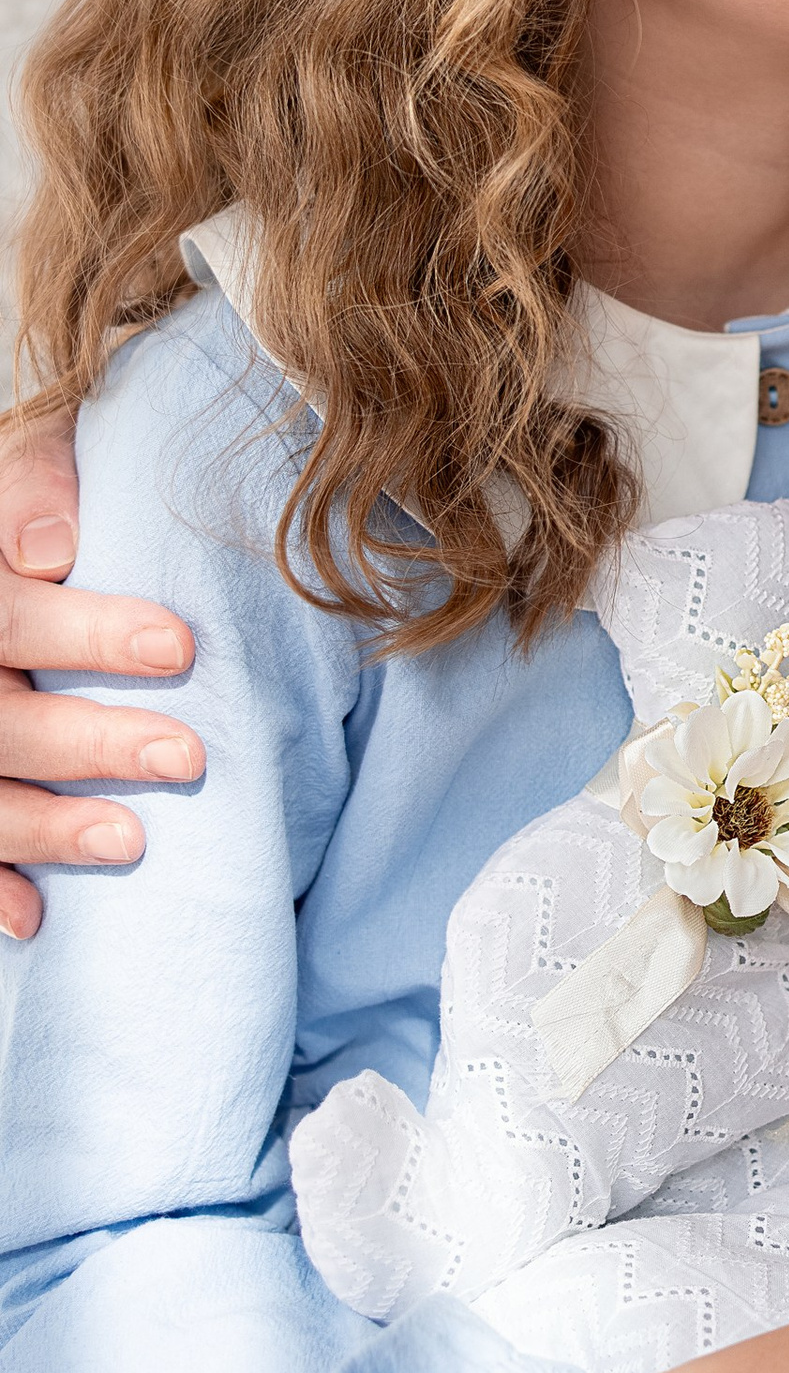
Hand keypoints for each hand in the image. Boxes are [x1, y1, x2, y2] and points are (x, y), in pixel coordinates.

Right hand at [0, 423, 197, 939]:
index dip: (88, 634)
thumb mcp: (24, 456)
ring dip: (45, 827)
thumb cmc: (19, 505)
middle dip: (88, 744)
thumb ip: (36, 478)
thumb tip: (53, 548)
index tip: (180, 648)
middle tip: (186, 756)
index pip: (7, 616)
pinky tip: (34, 916)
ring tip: (130, 840)